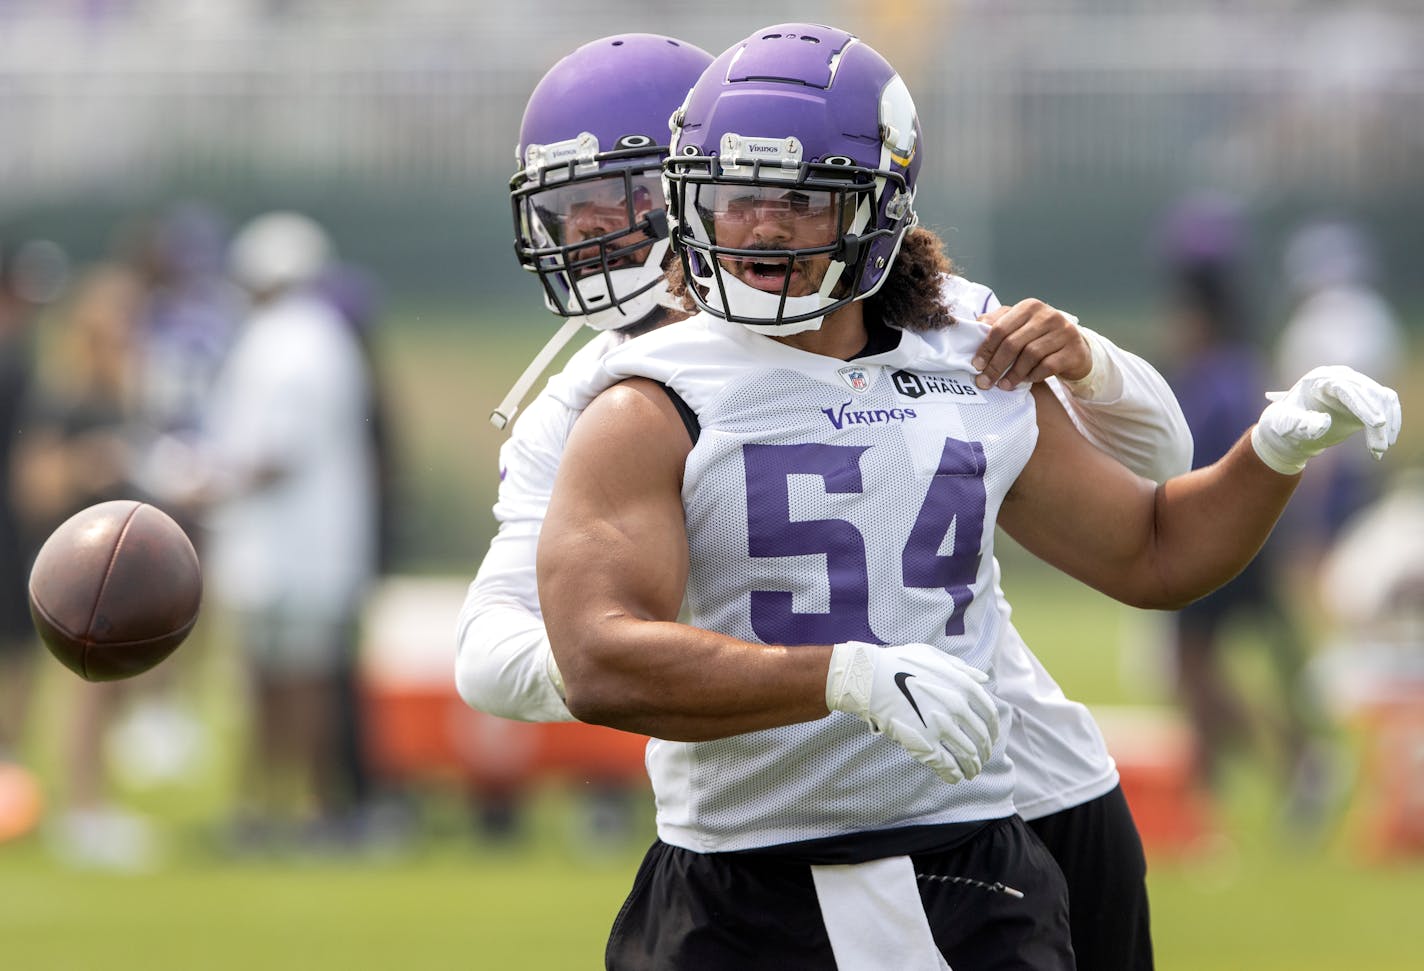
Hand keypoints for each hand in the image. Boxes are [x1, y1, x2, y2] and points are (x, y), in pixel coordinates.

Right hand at [825, 641, 998, 783]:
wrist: (871, 678)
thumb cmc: (900, 664)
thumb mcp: (935, 656)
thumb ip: (962, 668)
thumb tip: (984, 678)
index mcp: (964, 687)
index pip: (990, 716)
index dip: (993, 731)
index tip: (991, 739)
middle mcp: (958, 708)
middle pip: (981, 738)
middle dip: (984, 752)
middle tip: (982, 758)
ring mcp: (942, 726)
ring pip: (968, 755)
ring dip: (973, 767)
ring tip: (971, 772)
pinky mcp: (925, 743)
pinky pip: (948, 765)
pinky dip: (954, 774)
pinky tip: (955, 777)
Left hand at [971, 298, 1090, 390]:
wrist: (1075, 349)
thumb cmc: (1040, 338)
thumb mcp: (1019, 326)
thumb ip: (998, 324)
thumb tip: (975, 328)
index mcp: (1030, 306)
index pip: (1000, 328)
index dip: (986, 348)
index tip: (976, 365)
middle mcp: (1048, 315)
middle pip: (1013, 343)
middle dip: (996, 365)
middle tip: (985, 381)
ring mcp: (1063, 332)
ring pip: (1030, 355)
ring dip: (1013, 374)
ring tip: (1004, 385)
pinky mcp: (1073, 350)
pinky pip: (1047, 366)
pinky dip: (1033, 376)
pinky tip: (1026, 380)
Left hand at [1251, 365, 1401, 474]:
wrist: (1290, 427)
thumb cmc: (1285, 424)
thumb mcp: (1286, 426)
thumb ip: (1301, 424)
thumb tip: (1324, 422)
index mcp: (1320, 379)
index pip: (1346, 388)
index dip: (1363, 405)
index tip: (1376, 424)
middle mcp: (1340, 376)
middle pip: (1368, 393)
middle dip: (1377, 421)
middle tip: (1378, 448)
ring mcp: (1354, 384)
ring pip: (1382, 398)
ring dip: (1387, 424)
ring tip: (1378, 450)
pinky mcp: (1364, 396)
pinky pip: (1386, 403)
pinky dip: (1391, 421)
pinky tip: (1385, 442)